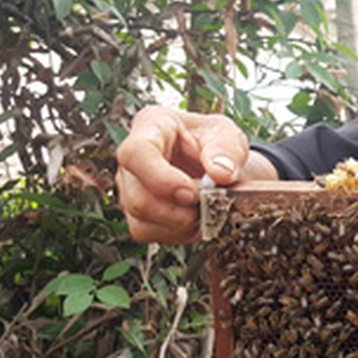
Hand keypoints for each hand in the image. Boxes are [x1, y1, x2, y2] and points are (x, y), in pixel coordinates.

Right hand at [114, 106, 272, 244]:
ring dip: (180, 223)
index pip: (136, 152)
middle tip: (207, 205)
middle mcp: (133, 158)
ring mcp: (130, 187)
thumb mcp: (227, 134)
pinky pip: (148, 231)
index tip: (191, 193)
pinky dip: (177, 232)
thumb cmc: (214, 141)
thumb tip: (221, 173)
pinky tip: (196, 219)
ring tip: (206, 209)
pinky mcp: (137, 212)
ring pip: (140, 218)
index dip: (161, 179)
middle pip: (136, 196)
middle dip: (176, 211)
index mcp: (151, 125)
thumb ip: (227, 149)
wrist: (216, 164)